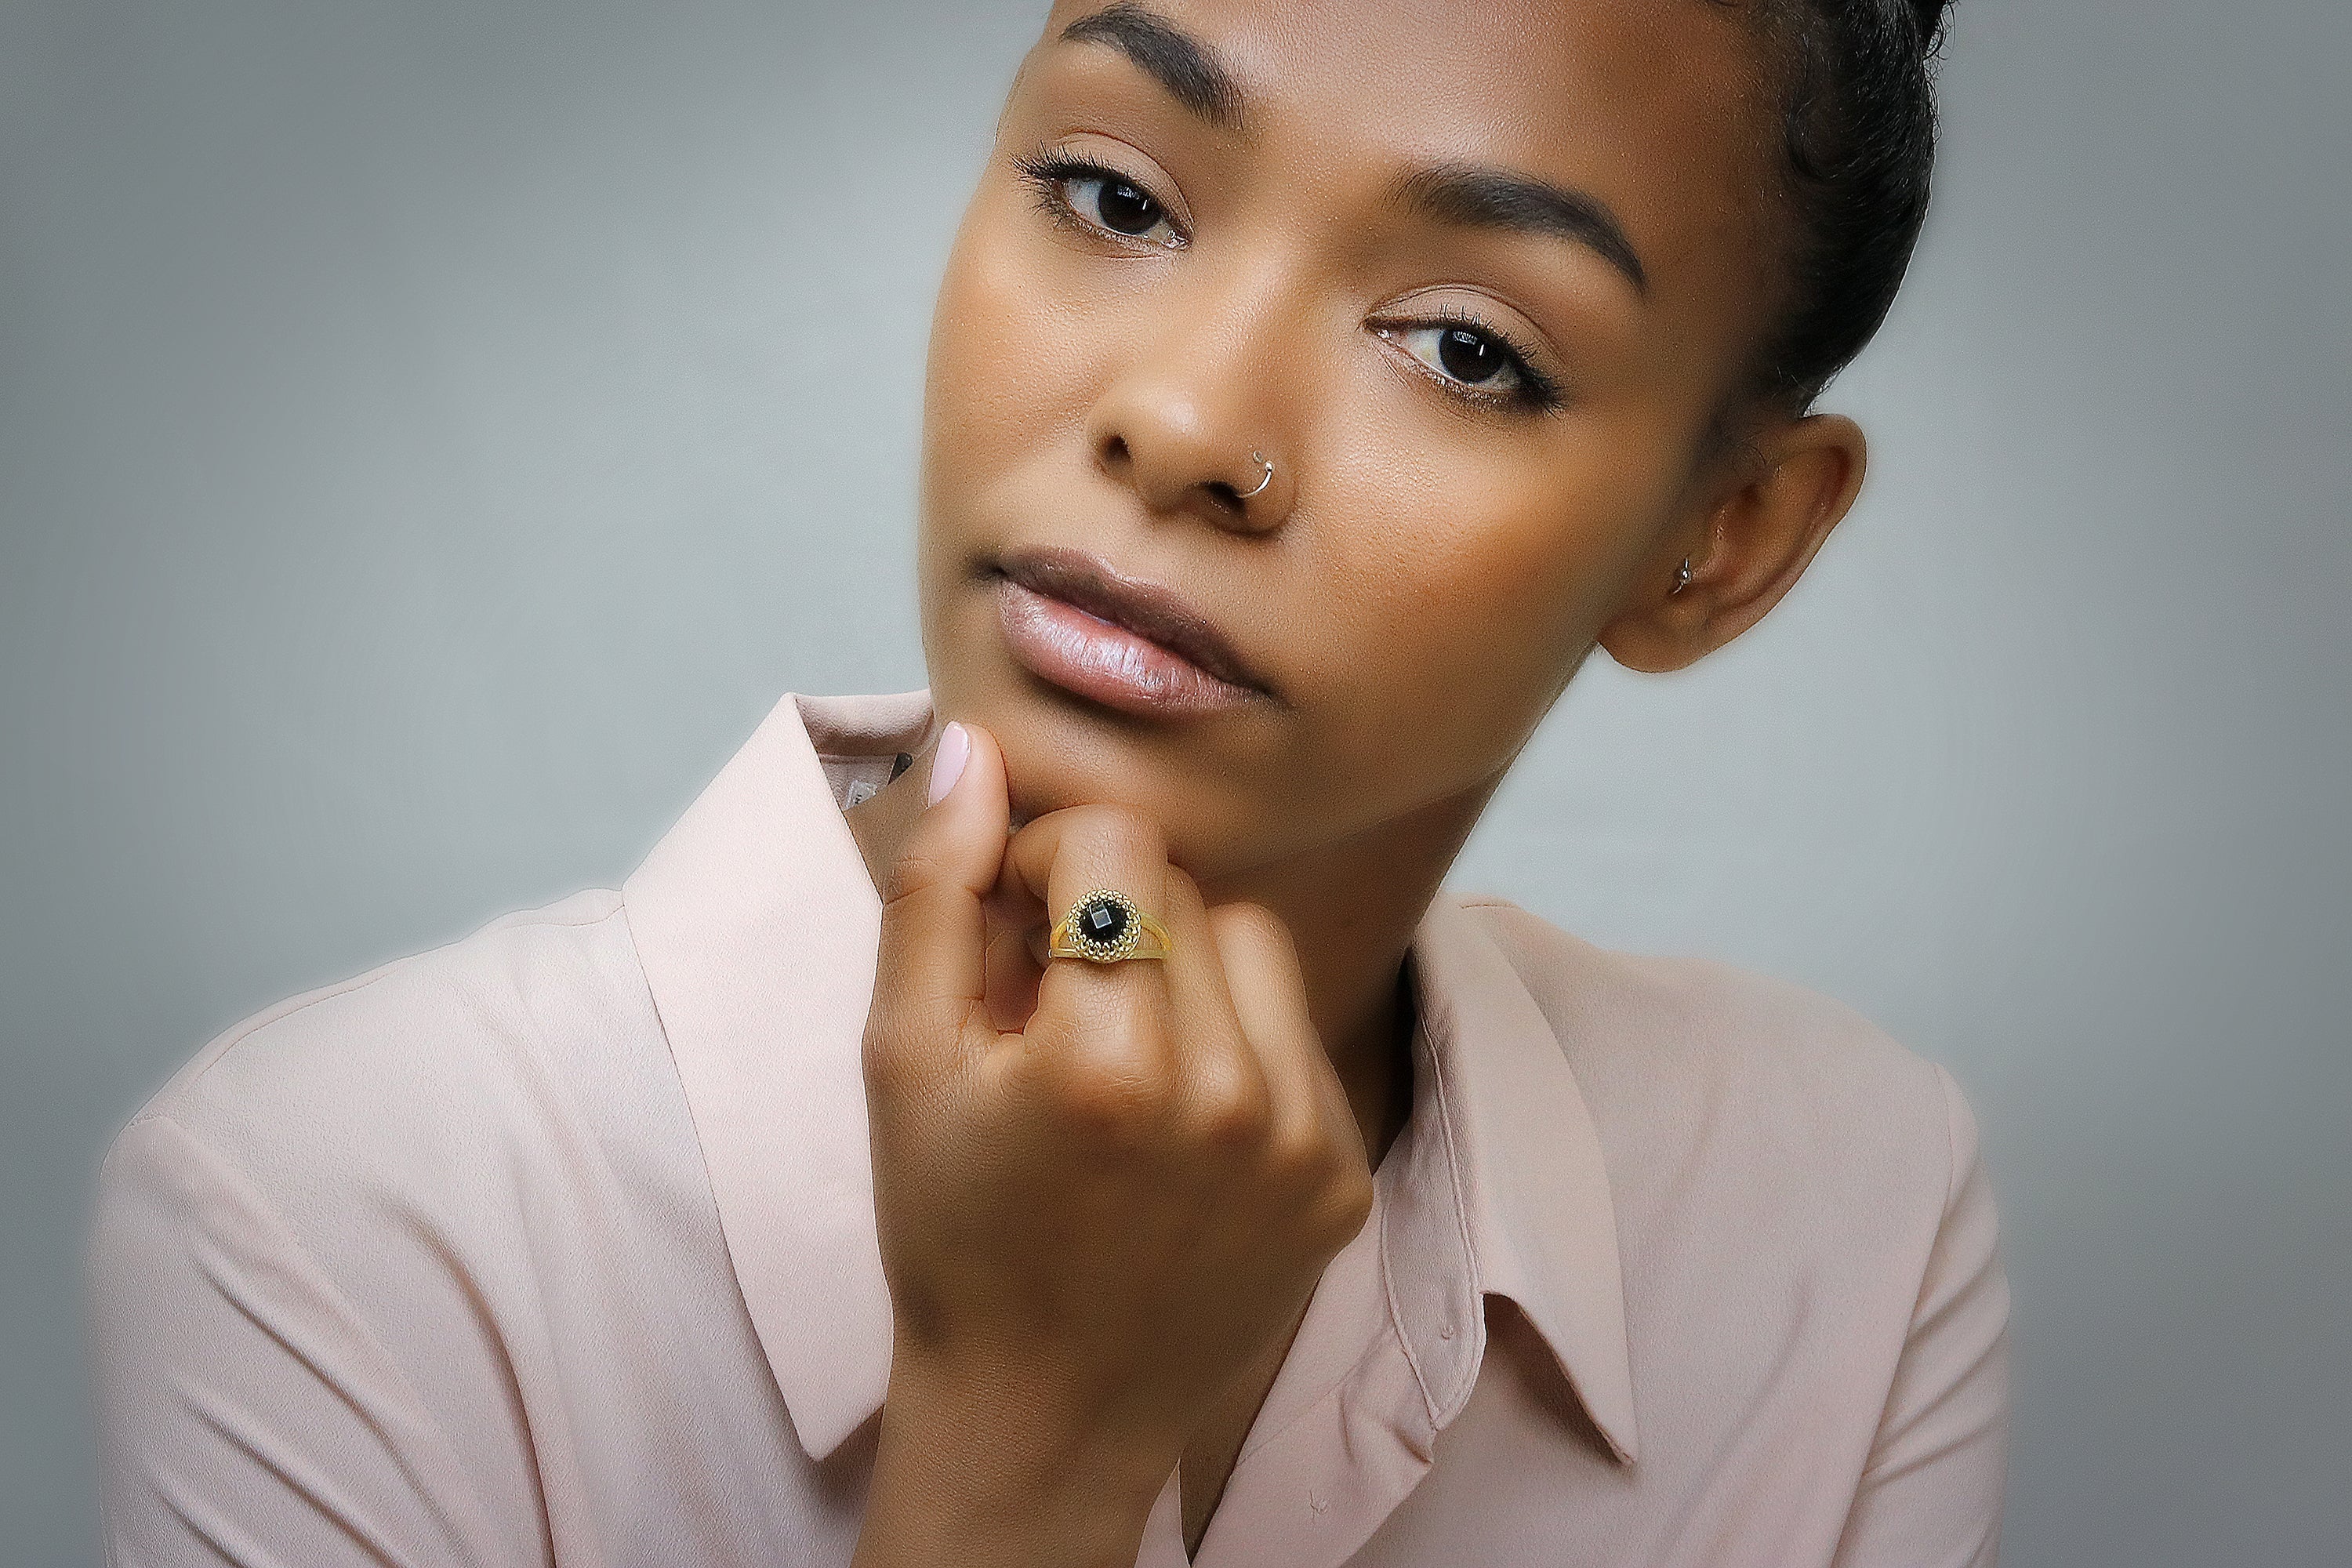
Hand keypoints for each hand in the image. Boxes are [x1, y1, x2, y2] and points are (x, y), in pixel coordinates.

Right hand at [852, 721, 1374, 1567]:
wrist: (1043, 1407)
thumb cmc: (954, 1230)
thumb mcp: (901, 1058)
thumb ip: (936, 892)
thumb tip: (974, 750)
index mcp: (1108, 1061)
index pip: (1117, 841)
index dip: (1046, 865)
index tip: (1013, 937)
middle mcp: (1230, 1095)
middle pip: (1188, 888)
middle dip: (1111, 919)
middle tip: (1053, 1008)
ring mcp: (1304, 1141)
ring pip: (1259, 945)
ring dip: (1186, 967)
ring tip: (1121, 1051)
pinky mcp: (1344, 1176)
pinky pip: (1298, 1034)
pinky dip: (1238, 1044)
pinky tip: (1177, 1115)